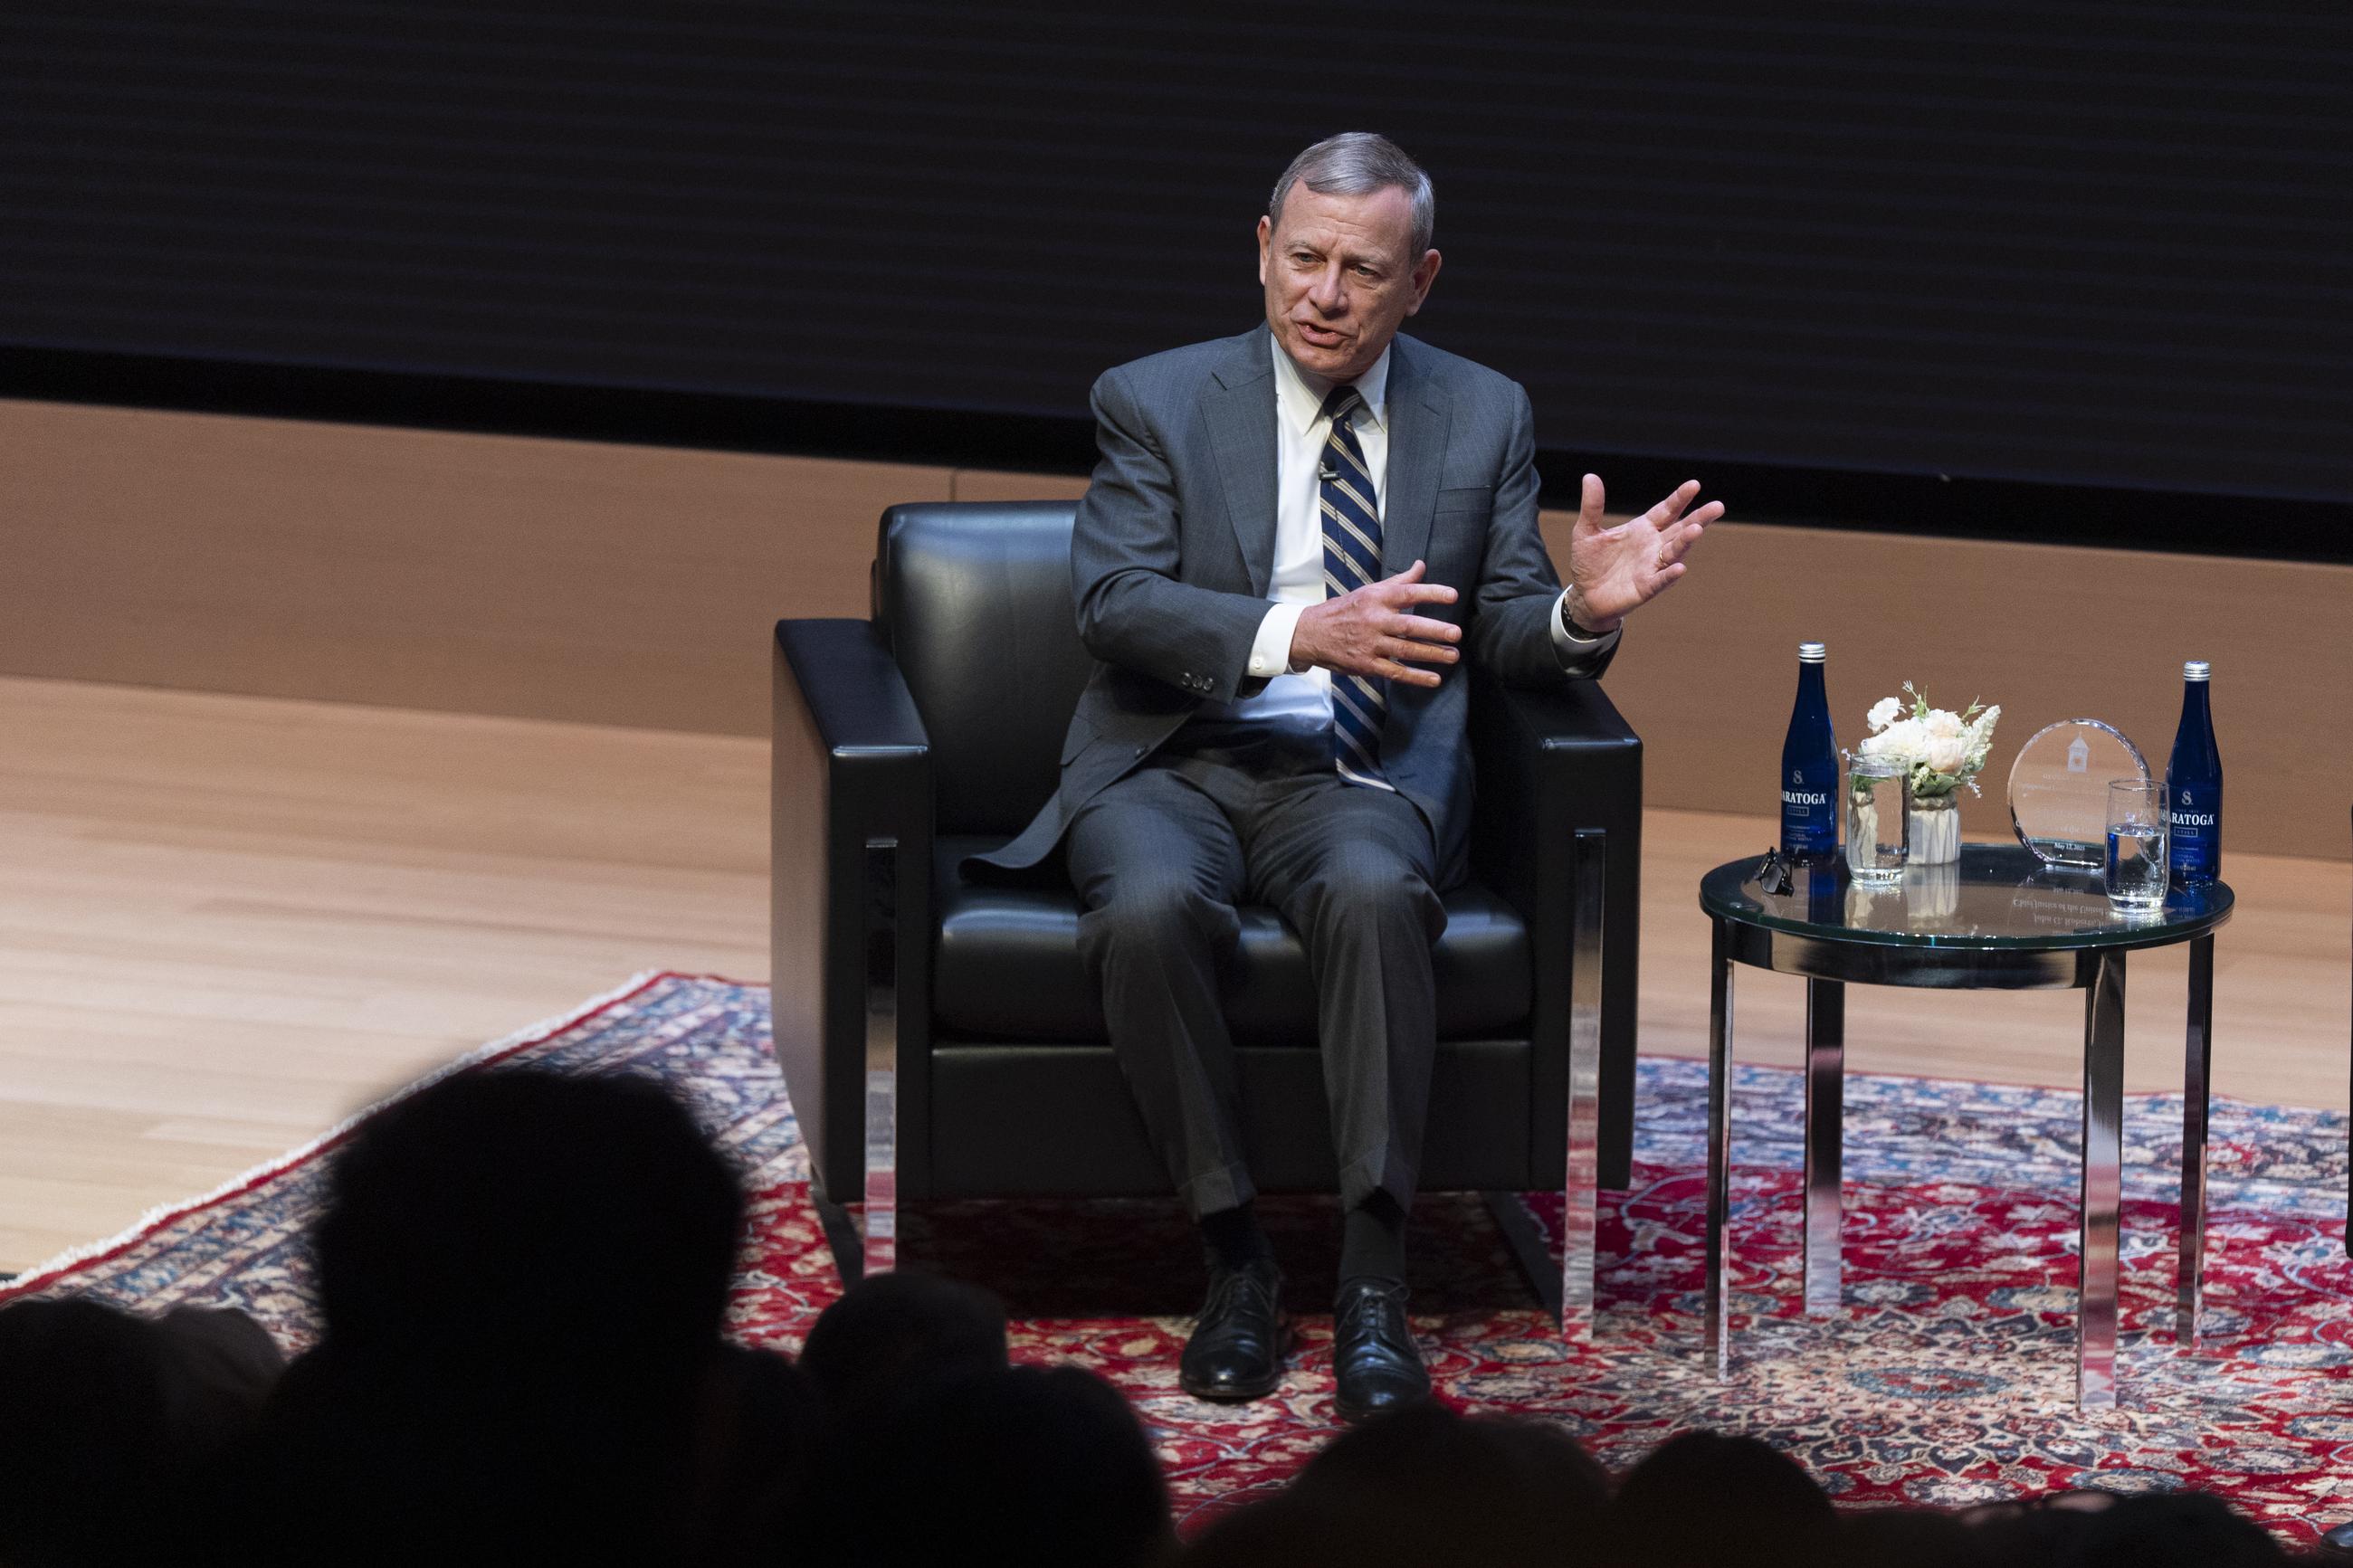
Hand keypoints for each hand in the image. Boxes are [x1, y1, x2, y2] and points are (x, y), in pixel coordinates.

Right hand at [1290, 560, 1460, 689]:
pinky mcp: (1366, 665)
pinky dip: (1415, 677)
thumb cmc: (1346, 610)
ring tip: (1452, 655)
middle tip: (1456, 633)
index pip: (1407, 593)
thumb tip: (1421, 565)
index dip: (1430, 593)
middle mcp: (1374, 620)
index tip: (1452, 595)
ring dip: (1431, 654)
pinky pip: (1395, 672)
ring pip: (1404, 650)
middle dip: (1434, 630)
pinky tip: (1434, 679)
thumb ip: (1399, 581)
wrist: (1311, 633)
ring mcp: (1370, 644)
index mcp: (1376, 598)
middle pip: (1408, 625)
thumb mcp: (1370, 591)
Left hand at [1562, 475, 1716, 632]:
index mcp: (1643, 529)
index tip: (1694, 485)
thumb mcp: (1586, 531)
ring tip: (1696, 529)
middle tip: (1718, 506)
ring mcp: (1652, 567)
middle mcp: (1653, 546)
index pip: (1667, 510)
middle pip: (1680, 529)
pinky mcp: (1646, 587)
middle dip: (1698, 518)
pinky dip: (1669, 574)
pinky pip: (1661, 580)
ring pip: (1675, 552)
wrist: (1585, 595)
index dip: (1680, 498)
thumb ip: (1592, 506)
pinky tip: (1679, 568)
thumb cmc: (1589, 562)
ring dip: (1685, 541)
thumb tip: (1590, 477)